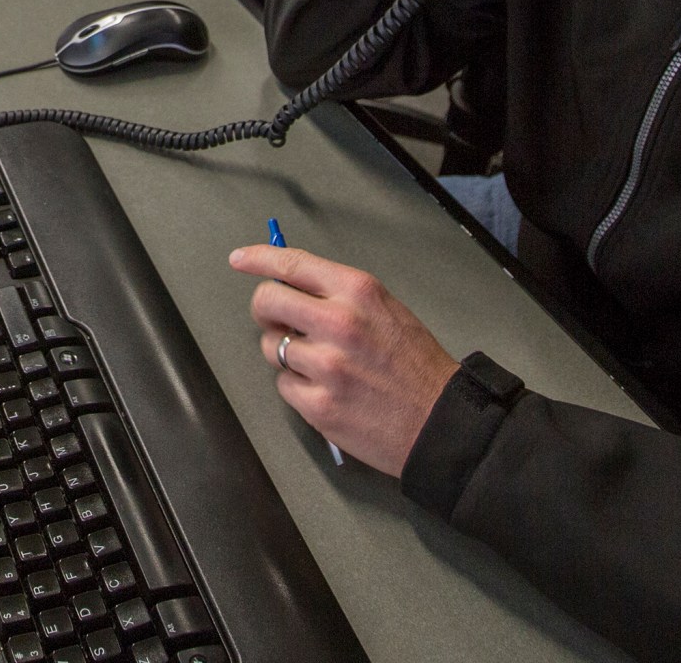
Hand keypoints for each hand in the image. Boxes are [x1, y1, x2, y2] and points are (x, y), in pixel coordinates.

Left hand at [230, 244, 460, 476]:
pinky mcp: (318, 404)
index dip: (258, 259)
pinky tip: (327, 389)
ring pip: (271, 347)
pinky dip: (298, 386)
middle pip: (267, 302)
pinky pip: (284, 385)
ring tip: (321, 363)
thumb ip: (338, 294)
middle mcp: (339, 323)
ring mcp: (326, 366)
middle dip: (265, 310)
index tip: (241, 259)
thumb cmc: (416, 365)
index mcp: (357, 292)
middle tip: (278, 320)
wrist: (439, 420)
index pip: (292, 264)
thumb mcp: (385, 309)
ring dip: (286, 353)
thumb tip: (291, 285)